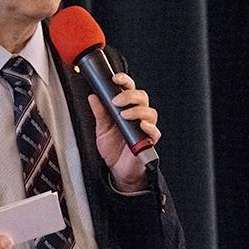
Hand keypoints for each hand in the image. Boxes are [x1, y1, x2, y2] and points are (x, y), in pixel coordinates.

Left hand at [87, 72, 160, 191]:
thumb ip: (99, 113)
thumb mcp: (101, 129)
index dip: (124, 81)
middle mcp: (138, 115)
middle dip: (130, 95)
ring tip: (124, 115)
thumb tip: (93, 97)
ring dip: (137, 111)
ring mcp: (145, 127)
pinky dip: (149, 127)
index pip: (129, 89)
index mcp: (127, 108)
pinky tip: (141, 126)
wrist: (117, 169)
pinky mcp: (150, 141)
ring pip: (149, 112)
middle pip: (142, 97)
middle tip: (116, 101)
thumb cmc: (113, 148)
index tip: (115, 79)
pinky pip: (155, 131)